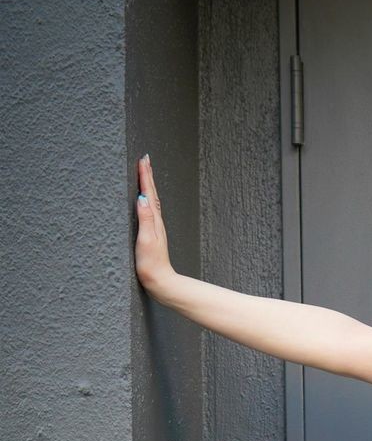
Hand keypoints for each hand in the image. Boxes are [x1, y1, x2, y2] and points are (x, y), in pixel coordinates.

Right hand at [133, 154, 175, 293]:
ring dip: (148, 185)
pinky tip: (144, 201)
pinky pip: (149, 210)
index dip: (145, 176)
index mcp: (154, 220)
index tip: (143, 159)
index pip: (149, 193)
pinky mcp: (151, 235)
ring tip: (144, 173)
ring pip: (152, 200)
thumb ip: (145, 218)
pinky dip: (146, 200)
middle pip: (152, 193)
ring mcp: (155, 228)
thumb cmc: (151, 264)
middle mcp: (156, 222)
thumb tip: (142, 197)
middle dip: (148, 175)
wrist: (160, 282)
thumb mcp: (146, 240)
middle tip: (144, 159)